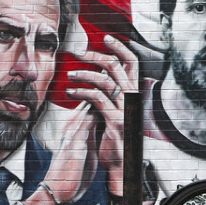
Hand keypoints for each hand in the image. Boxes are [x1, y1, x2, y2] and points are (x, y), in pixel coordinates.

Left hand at [64, 34, 138, 197]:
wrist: (122, 167)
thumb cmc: (117, 140)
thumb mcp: (116, 113)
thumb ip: (112, 96)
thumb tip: (100, 79)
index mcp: (134, 94)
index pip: (133, 63)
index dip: (121, 48)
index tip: (107, 37)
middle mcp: (133, 99)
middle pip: (118, 66)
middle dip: (98, 55)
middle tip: (79, 52)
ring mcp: (126, 110)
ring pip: (107, 79)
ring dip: (86, 73)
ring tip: (71, 74)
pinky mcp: (116, 121)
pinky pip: (98, 99)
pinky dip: (83, 92)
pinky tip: (71, 92)